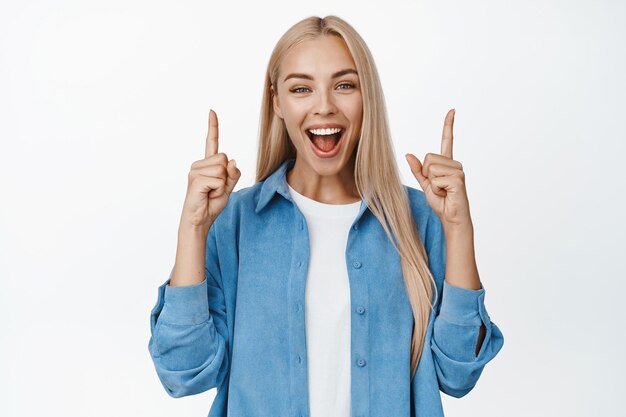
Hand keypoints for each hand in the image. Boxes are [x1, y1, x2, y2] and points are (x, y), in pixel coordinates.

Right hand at [180, 109, 240, 230]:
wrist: (199, 221)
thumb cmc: (211, 204)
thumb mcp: (228, 188)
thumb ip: (232, 174)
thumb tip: (232, 161)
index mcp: (207, 165)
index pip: (212, 142)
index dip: (213, 127)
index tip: (212, 111)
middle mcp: (199, 165)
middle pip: (225, 159)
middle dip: (226, 177)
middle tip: (216, 190)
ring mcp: (195, 171)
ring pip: (222, 169)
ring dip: (222, 185)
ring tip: (211, 193)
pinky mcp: (195, 180)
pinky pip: (218, 180)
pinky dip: (218, 191)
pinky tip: (207, 195)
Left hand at [405, 109, 471, 229]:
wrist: (451, 218)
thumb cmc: (441, 202)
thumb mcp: (425, 184)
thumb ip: (418, 170)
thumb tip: (408, 154)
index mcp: (447, 163)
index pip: (447, 140)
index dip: (448, 125)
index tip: (452, 110)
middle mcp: (455, 164)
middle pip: (428, 157)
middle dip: (426, 174)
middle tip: (437, 187)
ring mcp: (458, 171)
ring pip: (431, 167)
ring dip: (432, 183)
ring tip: (442, 191)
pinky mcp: (458, 180)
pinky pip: (436, 179)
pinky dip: (436, 189)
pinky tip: (446, 194)